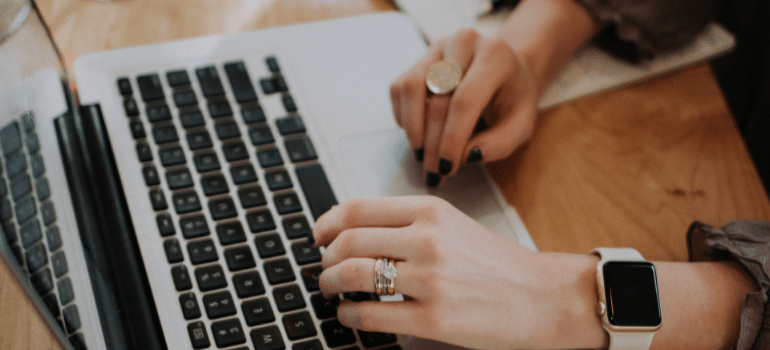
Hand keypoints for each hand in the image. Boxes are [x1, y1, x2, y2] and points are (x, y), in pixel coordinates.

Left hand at [312, 196, 600, 348]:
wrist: (545, 297)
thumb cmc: (499, 264)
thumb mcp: (454, 226)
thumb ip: (408, 224)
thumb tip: (355, 231)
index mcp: (431, 211)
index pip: (357, 208)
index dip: (327, 222)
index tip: (318, 235)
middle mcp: (428, 240)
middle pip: (348, 241)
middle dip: (325, 258)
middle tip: (323, 268)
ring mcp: (431, 280)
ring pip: (353, 275)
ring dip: (330, 284)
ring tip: (331, 290)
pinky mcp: (435, 319)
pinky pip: (371, 315)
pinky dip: (348, 315)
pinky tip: (349, 315)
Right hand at [390, 29, 538, 186]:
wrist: (507, 68)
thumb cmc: (513, 98)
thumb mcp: (522, 124)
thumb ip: (500, 143)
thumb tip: (467, 156)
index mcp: (495, 56)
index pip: (465, 100)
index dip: (452, 137)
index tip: (447, 167)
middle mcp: (464, 43)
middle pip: (437, 98)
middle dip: (433, 142)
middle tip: (434, 171)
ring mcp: (438, 48)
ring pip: (411, 88)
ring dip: (413, 128)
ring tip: (422, 154)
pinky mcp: (420, 58)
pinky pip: (399, 88)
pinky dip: (403, 116)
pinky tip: (419, 133)